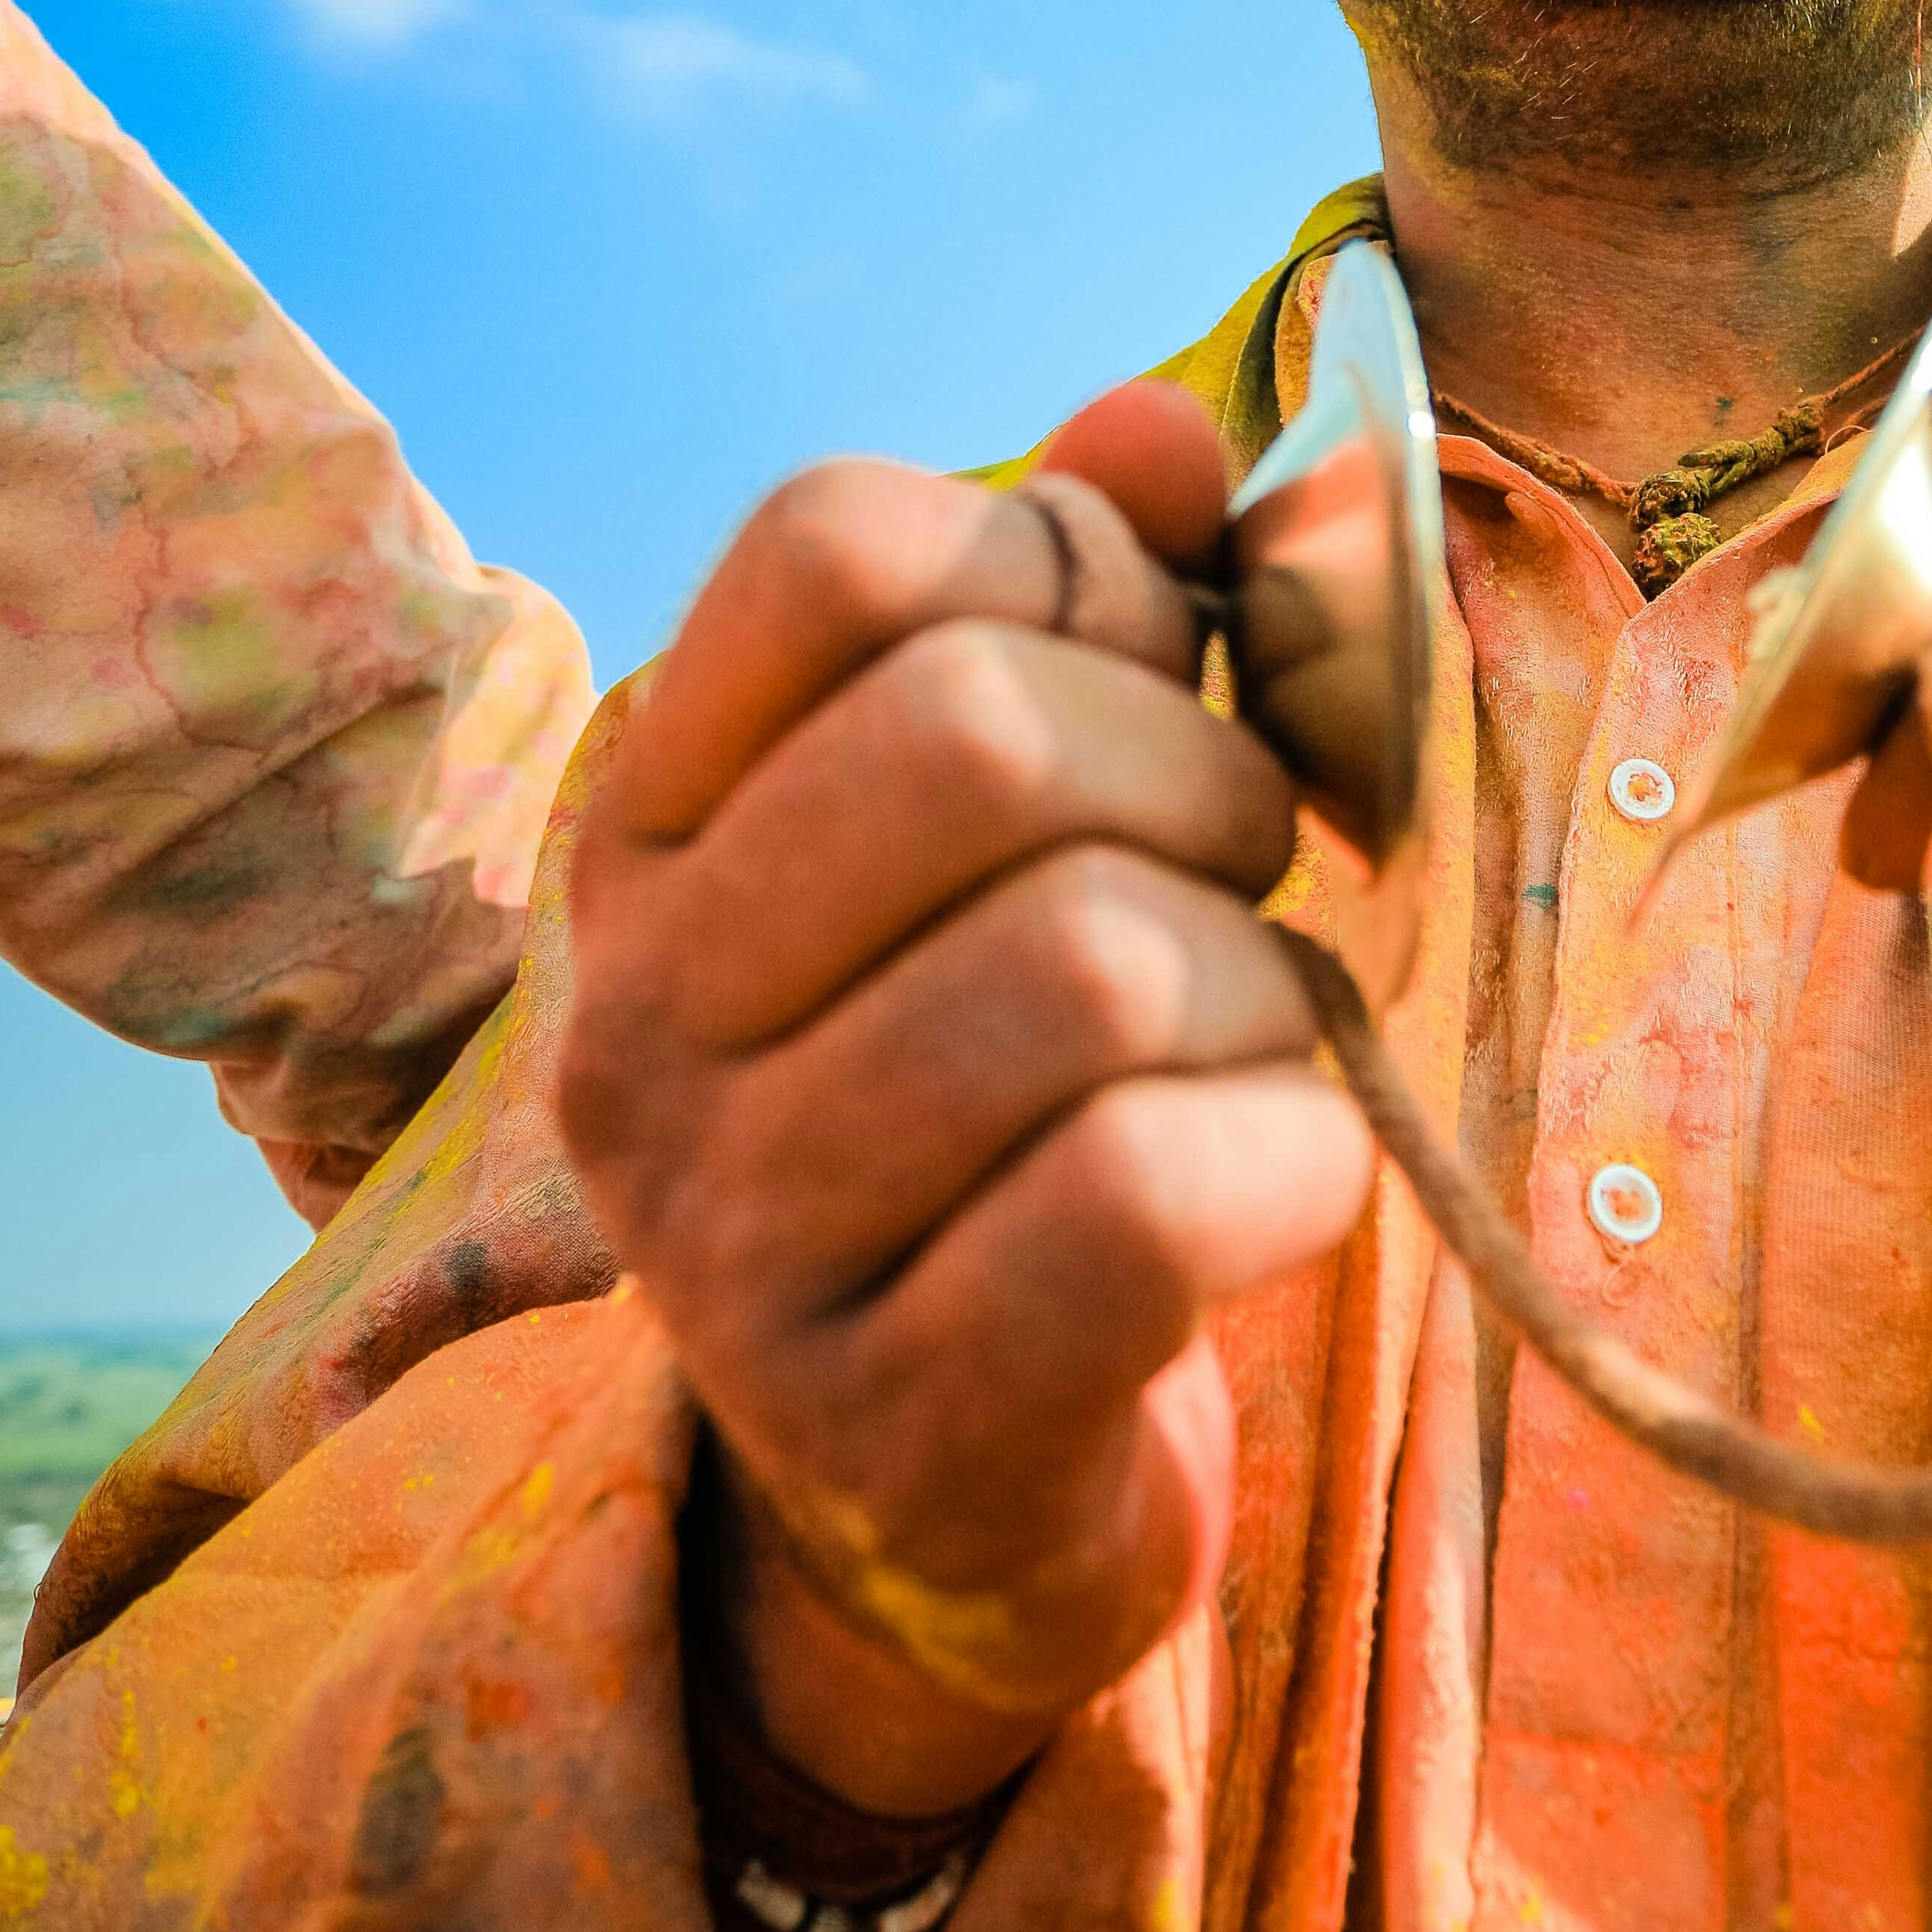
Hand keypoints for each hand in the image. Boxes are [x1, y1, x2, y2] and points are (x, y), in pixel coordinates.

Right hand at [559, 384, 1371, 1809]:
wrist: (955, 1506)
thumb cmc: (1025, 1102)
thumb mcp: (1045, 830)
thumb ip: (1094, 605)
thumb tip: (1159, 424)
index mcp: (654, 837)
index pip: (841, 545)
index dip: (1065, 566)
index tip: (1133, 681)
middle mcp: (639, 1026)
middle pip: (982, 735)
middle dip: (1197, 784)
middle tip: (1236, 886)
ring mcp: (737, 1242)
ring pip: (1097, 968)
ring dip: (1260, 997)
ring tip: (1241, 1053)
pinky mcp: (892, 1423)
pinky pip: (1156, 1194)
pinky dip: (1292, 1165)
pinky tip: (1267, 1188)